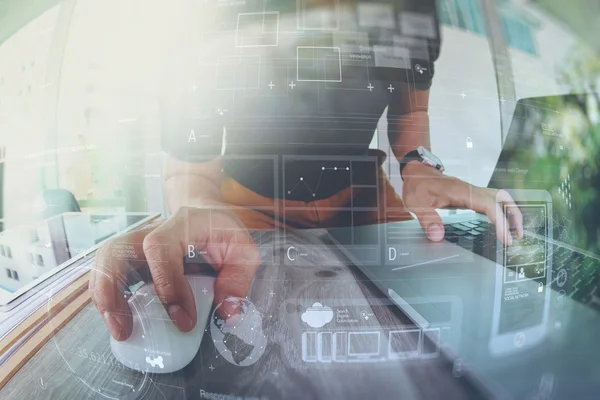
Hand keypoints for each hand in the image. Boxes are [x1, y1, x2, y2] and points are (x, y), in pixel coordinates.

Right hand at [88, 206, 260, 340]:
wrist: (205, 213)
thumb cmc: (222, 231)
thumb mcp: (243, 249)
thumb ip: (238, 279)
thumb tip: (227, 313)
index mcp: (180, 224)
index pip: (160, 250)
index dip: (167, 285)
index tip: (183, 319)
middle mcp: (151, 231)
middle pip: (115, 250)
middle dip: (114, 291)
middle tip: (126, 329)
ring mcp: (136, 244)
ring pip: (104, 262)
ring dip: (104, 298)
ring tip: (120, 330)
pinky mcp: (131, 259)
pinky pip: (108, 274)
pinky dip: (107, 298)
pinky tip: (120, 320)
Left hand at [401, 162, 522, 244]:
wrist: (416, 171)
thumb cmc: (416, 184)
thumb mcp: (416, 202)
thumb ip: (427, 218)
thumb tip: (437, 236)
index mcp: (460, 191)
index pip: (487, 204)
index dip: (499, 220)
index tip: (505, 237)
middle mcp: (470, 189)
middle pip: (501, 199)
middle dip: (513, 217)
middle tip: (517, 238)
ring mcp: (472, 191)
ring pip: (500, 198)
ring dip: (511, 213)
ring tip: (515, 232)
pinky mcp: (471, 195)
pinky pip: (491, 201)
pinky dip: (501, 211)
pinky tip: (501, 223)